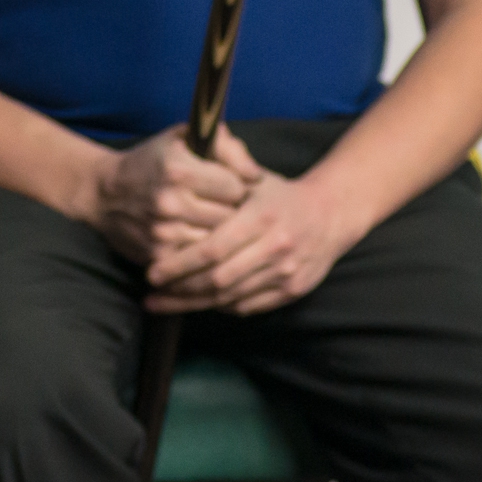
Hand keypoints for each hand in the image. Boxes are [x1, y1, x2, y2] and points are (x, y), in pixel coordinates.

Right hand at [87, 124, 262, 267]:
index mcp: (179, 169)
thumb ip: (225, 146)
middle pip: (229, 217)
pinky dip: (200, 253)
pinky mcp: (158, 256)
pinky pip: (197, 261)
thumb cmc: (152, 161)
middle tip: (223, 207)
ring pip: (217, 242)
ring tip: (210, 223)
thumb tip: (256, 175)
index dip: (237, 187)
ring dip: (218, 235)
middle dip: (232, 214)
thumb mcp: (183, 139)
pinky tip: (194, 239)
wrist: (104, 193)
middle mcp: (170, 201)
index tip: (229, 186)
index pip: (235, 187)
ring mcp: (164, 231)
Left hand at [144, 165, 357, 315]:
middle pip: (218, 279)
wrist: (331, 214)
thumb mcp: (251, 178)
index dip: (179, 264)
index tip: (152, 271)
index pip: (213, 249)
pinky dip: (220, 306)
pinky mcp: (291, 292)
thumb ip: (218, 175)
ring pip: (231, 298)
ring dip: (195, 304)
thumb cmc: (280, 193)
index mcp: (259, 218)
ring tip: (163, 304)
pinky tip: (197, 303)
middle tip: (150, 295)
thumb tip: (177, 179)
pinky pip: (248, 306)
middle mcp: (274, 249)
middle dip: (180, 290)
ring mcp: (285, 274)